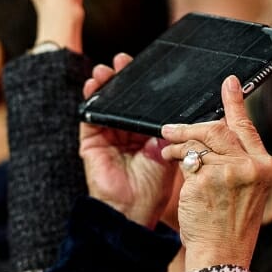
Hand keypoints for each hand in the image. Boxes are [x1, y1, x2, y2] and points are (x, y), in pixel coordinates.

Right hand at [79, 53, 174, 227]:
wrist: (133, 210)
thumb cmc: (153, 188)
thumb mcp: (169, 152)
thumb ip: (172, 130)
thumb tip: (182, 106)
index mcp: (146, 137)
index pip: (144, 106)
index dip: (145, 89)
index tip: (148, 68)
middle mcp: (126, 135)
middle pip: (123, 102)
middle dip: (123, 81)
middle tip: (125, 61)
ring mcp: (107, 138)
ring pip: (105, 105)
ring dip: (105, 85)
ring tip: (107, 69)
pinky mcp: (91, 143)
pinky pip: (88, 117)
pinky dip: (90, 100)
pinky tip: (92, 85)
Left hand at [161, 76, 271, 271]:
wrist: (220, 255)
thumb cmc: (227, 226)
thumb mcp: (241, 191)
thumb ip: (234, 162)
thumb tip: (211, 134)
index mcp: (267, 167)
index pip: (247, 128)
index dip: (235, 103)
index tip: (229, 82)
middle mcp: (254, 166)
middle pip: (219, 130)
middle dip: (192, 127)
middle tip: (172, 127)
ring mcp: (232, 171)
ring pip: (200, 144)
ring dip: (179, 145)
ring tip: (167, 149)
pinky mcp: (209, 178)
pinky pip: (188, 160)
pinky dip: (177, 161)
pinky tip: (171, 165)